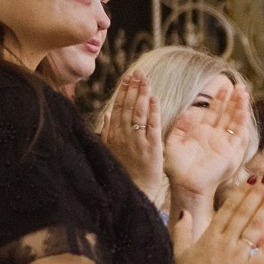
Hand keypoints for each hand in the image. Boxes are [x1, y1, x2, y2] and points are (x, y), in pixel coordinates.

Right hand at [101, 72, 163, 194]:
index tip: (127, 77)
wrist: (134, 191)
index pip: (118, 108)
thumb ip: (109, 131)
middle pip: (127, 107)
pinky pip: (152, 127)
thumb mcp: (111, 150)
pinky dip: (153, 112)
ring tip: (146, 80)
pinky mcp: (151, 149)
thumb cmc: (123, 172)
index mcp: (114, 135)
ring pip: (138, 113)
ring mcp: (137, 142)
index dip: (123, 91)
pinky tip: (154, 99)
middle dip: (132, 88)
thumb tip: (108, 112)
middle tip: (138, 72)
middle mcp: (124, 136)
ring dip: (142, 95)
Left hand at [166, 79, 250, 204]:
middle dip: (233, 100)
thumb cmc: (177, 168)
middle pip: (228, 114)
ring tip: (243, 93)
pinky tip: (243, 111)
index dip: (220, 99)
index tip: (224, 86)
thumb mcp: (174, 143)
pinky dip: (241, 123)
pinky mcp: (230, 153)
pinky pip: (238, 136)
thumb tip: (189, 112)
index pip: (215, 112)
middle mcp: (216, 137)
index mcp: (203, 133)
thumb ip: (180, 127)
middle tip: (239, 85)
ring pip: (235, 122)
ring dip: (240, 108)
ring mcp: (225, 144)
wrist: (185, 185)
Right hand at [171, 180, 263, 263]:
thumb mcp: (178, 251)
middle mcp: (224, 241)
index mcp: (209, 236)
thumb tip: (183, 212)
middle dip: (256, 194)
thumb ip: (181, 230)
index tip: (251, 179)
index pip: (228, 209)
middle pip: (243, 213)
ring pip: (254, 227)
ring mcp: (237, 255)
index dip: (241, 193)